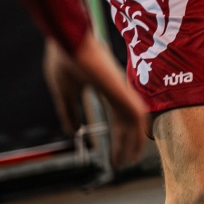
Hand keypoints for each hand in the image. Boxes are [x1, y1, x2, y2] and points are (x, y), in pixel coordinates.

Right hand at [43, 31, 146, 169]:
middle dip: (125, 144)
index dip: (117, 137)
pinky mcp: (122, 88)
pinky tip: (136, 147)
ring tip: (129, 162)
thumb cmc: (65, 58)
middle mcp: (117, 91)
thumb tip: (73, 132)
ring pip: (135, 122)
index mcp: (105, 90)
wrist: (68, 39)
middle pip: (127, 124)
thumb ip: (70, 111)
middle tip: (123, 164)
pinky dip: (138, 133)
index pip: (116, 119)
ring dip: (132, 143)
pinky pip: (137, 115)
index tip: (114, 155)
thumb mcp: (65, 91)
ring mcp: (121, 89)